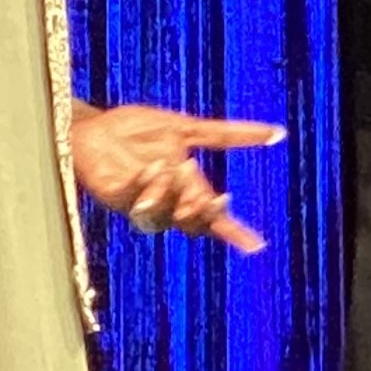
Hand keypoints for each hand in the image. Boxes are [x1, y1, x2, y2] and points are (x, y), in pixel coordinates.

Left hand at [72, 103, 283, 254]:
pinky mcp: (118, 198)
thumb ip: (228, 134)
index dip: (235, 234)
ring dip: (174, 192)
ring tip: (174, 164)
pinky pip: (139, 200)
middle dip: (204, 210)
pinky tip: (152, 166)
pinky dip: (148, 183)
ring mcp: (142, 204)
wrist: (92, 125)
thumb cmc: (136, 129)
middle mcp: (167, 203)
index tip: (257, 245)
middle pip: (195, 224)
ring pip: (168, 215)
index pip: (215, 220)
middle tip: (210, 192)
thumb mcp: (187, 127)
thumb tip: (278, 133)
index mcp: (187, 191)